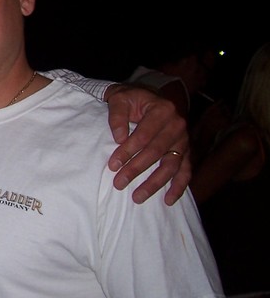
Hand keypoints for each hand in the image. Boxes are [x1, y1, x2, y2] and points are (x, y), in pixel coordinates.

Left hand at [104, 84, 190, 204]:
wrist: (146, 96)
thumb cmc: (130, 99)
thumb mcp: (119, 98)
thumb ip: (117, 115)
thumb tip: (119, 138)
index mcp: (163, 110)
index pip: (143, 136)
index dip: (127, 151)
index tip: (112, 165)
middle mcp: (178, 125)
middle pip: (156, 152)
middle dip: (136, 169)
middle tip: (118, 183)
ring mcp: (184, 140)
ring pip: (171, 165)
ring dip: (155, 183)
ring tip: (138, 197)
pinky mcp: (185, 151)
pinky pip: (185, 171)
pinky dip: (179, 186)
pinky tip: (169, 200)